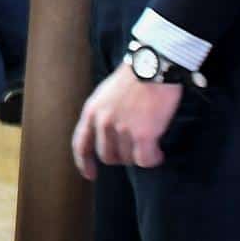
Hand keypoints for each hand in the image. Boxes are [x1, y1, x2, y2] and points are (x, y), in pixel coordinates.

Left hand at [72, 63, 183, 179]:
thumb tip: (106, 138)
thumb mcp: (106, 94)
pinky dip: (153, 159)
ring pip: (129, 159)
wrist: (153, 66)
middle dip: (122, 156)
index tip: (90, 175)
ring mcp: (122, 129)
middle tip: (136, 148)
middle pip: (108, 156)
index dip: (84, 162)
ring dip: (140, 155)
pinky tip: (158, 151)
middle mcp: (103, 122)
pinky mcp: (143, 135)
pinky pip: (145, 160)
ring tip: (151, 142)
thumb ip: (102, 114)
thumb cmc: (134, 78)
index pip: (81, 144)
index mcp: (91, 111)